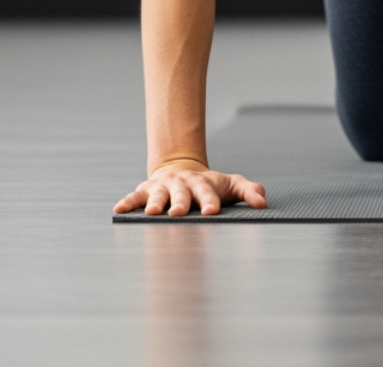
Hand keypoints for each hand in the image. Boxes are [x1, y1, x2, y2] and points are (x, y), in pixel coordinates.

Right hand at [113, 158, 267, 216]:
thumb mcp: (232, 185)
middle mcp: (182, 184)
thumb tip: (263, 203)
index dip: (209, 202)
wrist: (181, 169)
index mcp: (203, 184)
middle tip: (178, 213)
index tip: (211, 212)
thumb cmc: (210, 185)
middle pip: (182, 194)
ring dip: (155, 203)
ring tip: (152, 212)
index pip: (208, 193)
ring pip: (159, 194)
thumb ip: (249, 191)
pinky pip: (135, 196)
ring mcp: (163, 187)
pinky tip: (119, 210)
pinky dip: (128, 202)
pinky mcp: (146, 190)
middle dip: (180, 203)